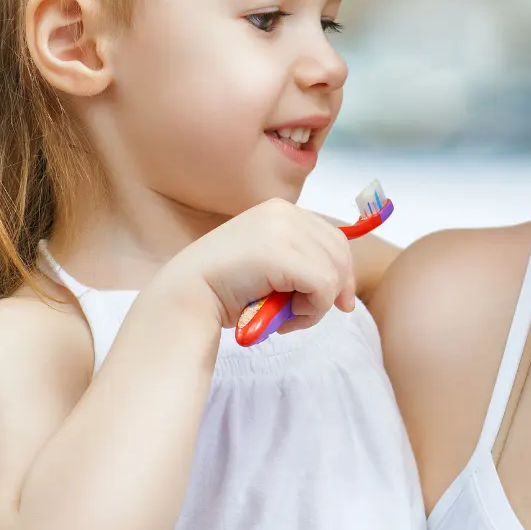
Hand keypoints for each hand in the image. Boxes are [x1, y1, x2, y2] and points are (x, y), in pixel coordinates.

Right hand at [158, 198, 356, 331]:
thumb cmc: (225, 288)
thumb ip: (301, 264)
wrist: (186, 295)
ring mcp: (282, 229)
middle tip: (303, 315)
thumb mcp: (270, 265)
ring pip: (333, 273)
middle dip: (332, 291)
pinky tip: (284, 319)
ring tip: (286, 317)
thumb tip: (345, 294)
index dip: (342, 273)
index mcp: (281, 210)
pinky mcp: (280, 253)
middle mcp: (284, 212)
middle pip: (339, 254)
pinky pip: (323, 286)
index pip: (334, 239)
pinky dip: (312, 311)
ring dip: (317, 306)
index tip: (337, 303)